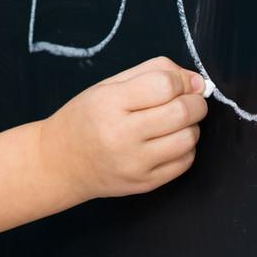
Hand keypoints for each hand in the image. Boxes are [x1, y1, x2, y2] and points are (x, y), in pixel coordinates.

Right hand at [37, 56, 208, 200]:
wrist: (61, 162)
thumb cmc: (84, 118)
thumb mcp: (107, 86)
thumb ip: (150, 73)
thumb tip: (196, 80)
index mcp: (109, 103)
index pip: (163, 85)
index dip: (183, 80)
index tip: (184, 82)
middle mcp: (122, 135)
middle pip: (181, 112)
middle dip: (195, 102)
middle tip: (189, 100)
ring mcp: (135, 163)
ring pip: (188, 138)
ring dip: (192, 126)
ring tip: (176, 122)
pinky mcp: (145, 183)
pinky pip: (185, 161)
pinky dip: (185, 147)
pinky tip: (169, 141)